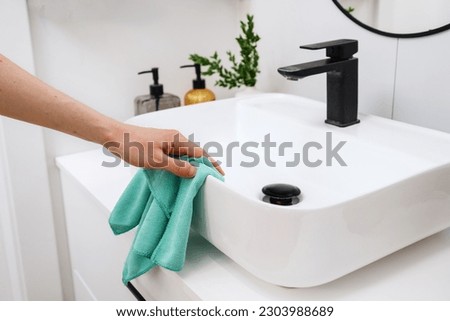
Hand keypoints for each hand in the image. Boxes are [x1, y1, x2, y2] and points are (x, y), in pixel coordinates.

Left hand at [104, 124, 223, 177]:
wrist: (114, 137)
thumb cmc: (133, 145)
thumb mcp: (157, 160)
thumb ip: (177, 167)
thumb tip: (194, 172)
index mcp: (177, 139)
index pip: (201, 153)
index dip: (211, 164)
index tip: (219, 174)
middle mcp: (175, 139)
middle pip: (194, 154)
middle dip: (203, 166)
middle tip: (210, 180)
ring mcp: (167, 142)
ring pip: (184, 156)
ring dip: (190, 167)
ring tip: (196, 180)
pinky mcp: (159, 147)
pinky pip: (175, 157)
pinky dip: (180, 166)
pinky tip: (178, 175)